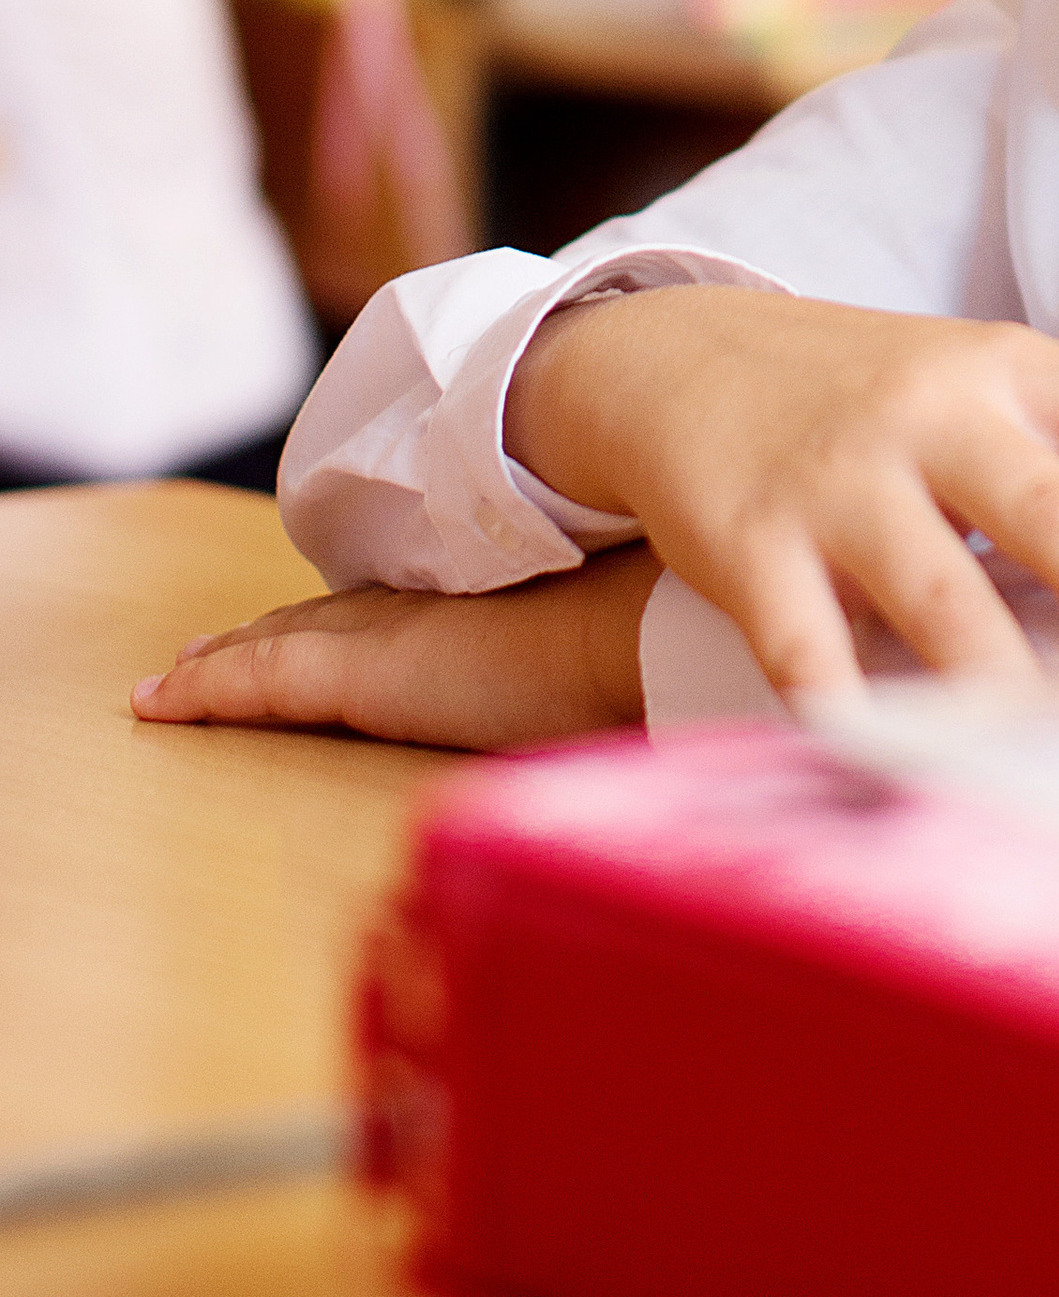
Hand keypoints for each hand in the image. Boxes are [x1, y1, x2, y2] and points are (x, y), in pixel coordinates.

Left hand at [132, 544, 658, 749]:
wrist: (637, 627)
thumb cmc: (645, 646)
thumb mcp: (609, 661)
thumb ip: (593, 668)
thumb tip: (622, 691)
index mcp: (478, 608)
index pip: (386, 611)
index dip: (337, 616)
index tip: (299, 623)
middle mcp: (420, 609)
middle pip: (323, 619)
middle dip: (266, 633)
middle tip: (209, 649)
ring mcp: (385, 636)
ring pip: (279, 646)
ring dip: (224, 660)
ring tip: (174, 678)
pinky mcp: (358, 674)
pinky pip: (259, 684)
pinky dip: (206, 691)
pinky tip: (160, 703)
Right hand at [506, 289, 1058, 698]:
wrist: (679, 355)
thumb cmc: (868, 399)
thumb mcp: (975, 390)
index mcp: (1015, 370)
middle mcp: (937, 415)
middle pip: (1054, 510)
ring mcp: (841, 480)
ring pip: (941, 598)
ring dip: (1009, 689)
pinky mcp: (750, 544)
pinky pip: (810, 652)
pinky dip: (851, 718)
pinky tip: (894, 772)